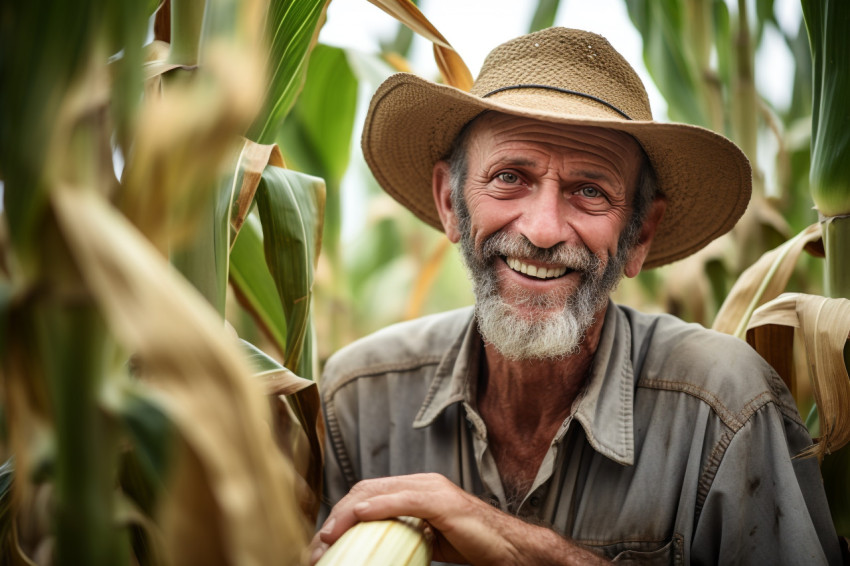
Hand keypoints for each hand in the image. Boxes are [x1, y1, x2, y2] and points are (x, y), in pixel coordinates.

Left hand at [310, 473, 607, 564]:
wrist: (510, 549)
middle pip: (365, 489)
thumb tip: (375, 550)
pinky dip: (374, 507)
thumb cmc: (474, 545)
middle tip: (318, 544)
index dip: (341, 513)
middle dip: (336, 515)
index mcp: (417, 490)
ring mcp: (431, 489)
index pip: (369, 493)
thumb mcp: (430, 539)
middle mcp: (421, 483)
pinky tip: (356, 518)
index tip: (324, 541)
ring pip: (376, 492)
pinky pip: (400, 500)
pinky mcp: (441, 502)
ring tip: (328, 538)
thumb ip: (405, 534)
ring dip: (346, 514)